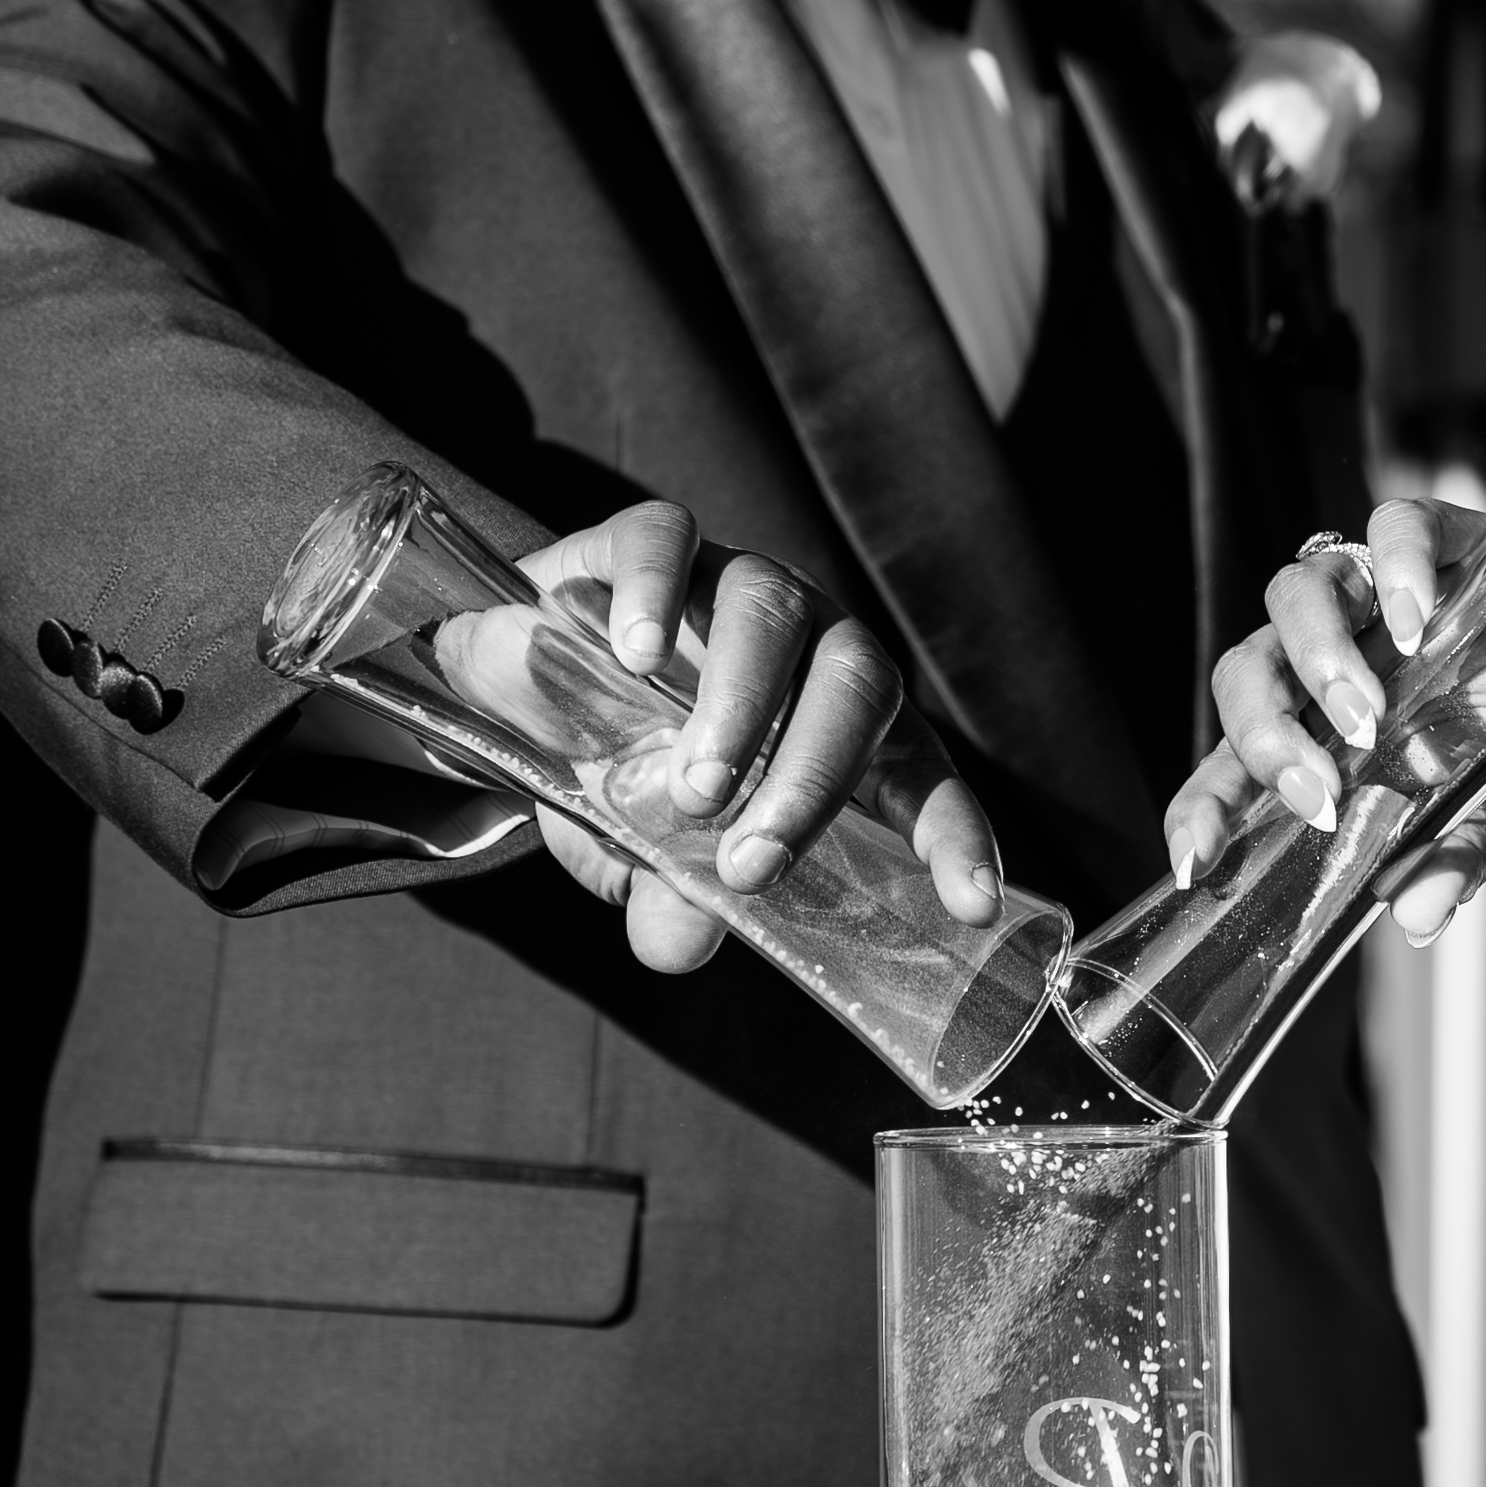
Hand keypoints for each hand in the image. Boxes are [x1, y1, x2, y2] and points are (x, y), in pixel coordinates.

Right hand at [520, 501, 1000, 973]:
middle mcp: (809, 646)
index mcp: (841, 729)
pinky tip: (633, 656)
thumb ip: (674, 899)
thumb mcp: (645, 856)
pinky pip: (667, 541)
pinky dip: (654, 593)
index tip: (972, 904)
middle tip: (753, 864)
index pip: (923, 778)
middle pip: (858, 686)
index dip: (953, 836)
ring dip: (743, 707)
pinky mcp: (651, 543)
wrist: (513, 684)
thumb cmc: (618, 775)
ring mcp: (735, 584)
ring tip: (696, 792)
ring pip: (774, 615)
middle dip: (815, 782)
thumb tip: (679, 945)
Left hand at [1162, 494, 1485, 941]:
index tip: (1196, 860)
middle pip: (1248, 671)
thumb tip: (1414, 917)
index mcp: (1338, 741)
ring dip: (1316, 657)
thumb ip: (1463, 855)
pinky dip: (1392, 566)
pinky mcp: (1451, 540)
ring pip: (1297, 592)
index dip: (1203, 805)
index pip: (1237, 766)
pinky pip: (1391, 528)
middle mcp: (1346, 663)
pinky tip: (1418, 621)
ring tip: (1369, 718)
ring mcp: (1389, 598)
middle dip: (1263, 733)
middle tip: (1318, 787)